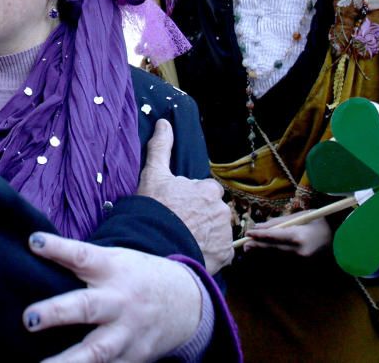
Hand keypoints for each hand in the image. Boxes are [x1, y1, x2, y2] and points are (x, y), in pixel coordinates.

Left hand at [23, 232, 201, 362]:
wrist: (186, 304)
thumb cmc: (135, 277)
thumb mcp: (113, 260)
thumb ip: (79, 260)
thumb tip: (33, 247)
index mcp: (112, 270)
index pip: (82, 256)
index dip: (58, 248)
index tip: (34, 242)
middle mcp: (119, 302)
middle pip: (86, 307)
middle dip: (56, 313)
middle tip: (29, 319)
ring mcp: (127, 333)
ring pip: (97, 351)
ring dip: (69, 362)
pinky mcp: (133, 358)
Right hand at [136, 119, 232, 273]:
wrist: (154, 246)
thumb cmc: (154, 209)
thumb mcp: (154, 175)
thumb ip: (161, 148)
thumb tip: (164, 122)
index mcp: (208, 190)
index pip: (206, 192)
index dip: (191, 199)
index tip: (178, 207)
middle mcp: (222, 211)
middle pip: (213, 212)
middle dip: (202, 217)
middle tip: (180, 224)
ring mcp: (224, 235)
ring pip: (217, 231)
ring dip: (206, 234)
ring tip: (184, 239)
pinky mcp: (224, 255)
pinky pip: (220, 251)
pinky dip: (210, 252)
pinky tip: (192, 250)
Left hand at [242, 210, 330, 256]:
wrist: (339, 238)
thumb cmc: (318, 222)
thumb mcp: (299, 217)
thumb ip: (279, 222)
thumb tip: (260, 226)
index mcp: (298, 236)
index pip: (273, 236)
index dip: (259, 235)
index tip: (248, 233)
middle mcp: (298, 250)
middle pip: (273, 247)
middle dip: (257, 245)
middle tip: (244, 244)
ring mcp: (301, 259)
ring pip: (276, 254)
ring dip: (262, 251)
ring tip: (249, 248)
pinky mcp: (303, 263)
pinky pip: (284, 258)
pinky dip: (273, 254)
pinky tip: (263, 252)